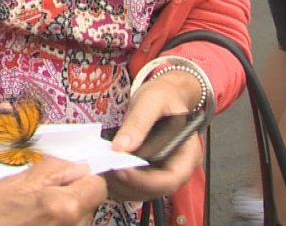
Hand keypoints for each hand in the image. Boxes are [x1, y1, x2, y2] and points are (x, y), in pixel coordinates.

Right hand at [0, 156, 105, 225]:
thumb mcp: (19, 179)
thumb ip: (54, 169)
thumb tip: (77, 164)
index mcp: (65, 208)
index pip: (97, 186)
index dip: (83, 177)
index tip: (70, 176)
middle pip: (89, 205)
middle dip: (73, 195)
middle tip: (44, 194)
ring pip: (79, 220)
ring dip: (64, 212)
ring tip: (35, 212)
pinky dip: (54, 224)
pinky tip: (34, 223)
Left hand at [104, 73, 203, 201]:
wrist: (165, 95)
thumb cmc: (164, 96)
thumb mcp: (153, 101)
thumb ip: (139, 122)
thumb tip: (121, 147)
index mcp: (187, 155)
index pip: (169, 180)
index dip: (144, 181)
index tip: (119, 169)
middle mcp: (176, 170)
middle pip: (153, 191)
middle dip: (126, 184)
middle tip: (102, 170)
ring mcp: (161, 173)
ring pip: (140, 192)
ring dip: (118, 185)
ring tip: (98, 169)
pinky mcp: (147, 172)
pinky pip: (132, 185)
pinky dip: (116, 182)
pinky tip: (101, 169)